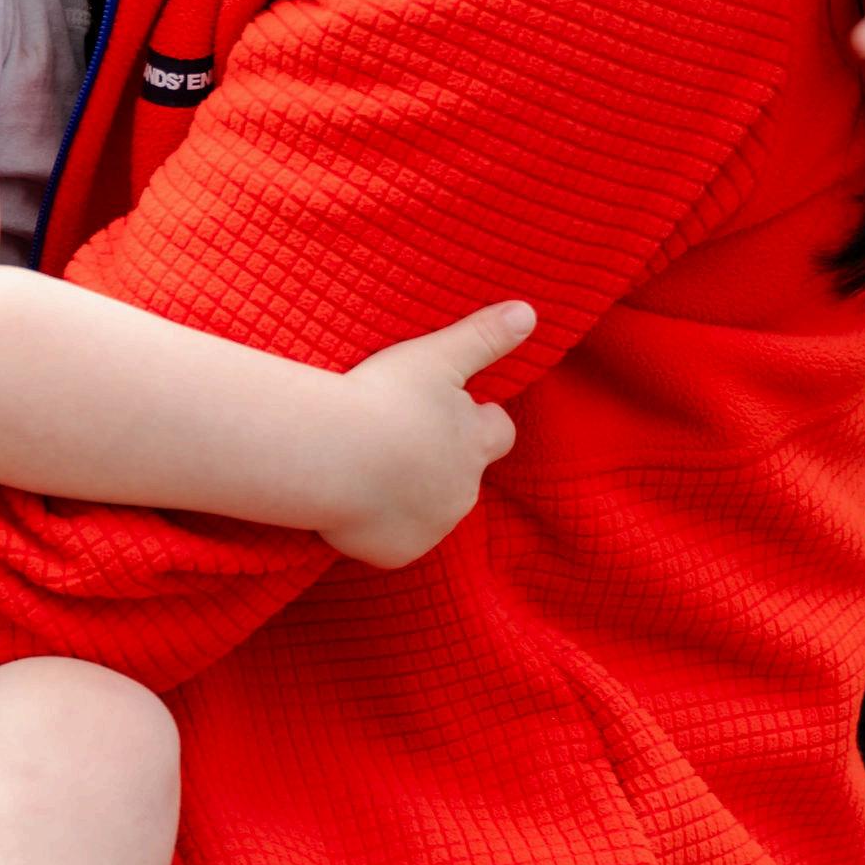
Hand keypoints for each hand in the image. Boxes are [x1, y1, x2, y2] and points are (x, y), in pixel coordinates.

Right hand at [319, 302, 533, 568]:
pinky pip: (393, 542)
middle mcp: (464, 490)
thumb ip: (484, 336)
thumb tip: (529, 312)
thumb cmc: (384, 399)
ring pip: (429, 510)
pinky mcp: (398, 552)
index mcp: (476, 441)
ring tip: (367, 467)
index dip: (481, 420)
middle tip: (399, 439)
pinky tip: (350, 500)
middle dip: (442, 461)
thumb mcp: (436, 355)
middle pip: (464, 475)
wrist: (334, 456)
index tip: (452, 409)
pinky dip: (379, 527)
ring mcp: (432, 526)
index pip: (499, 432)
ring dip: (409, 493)